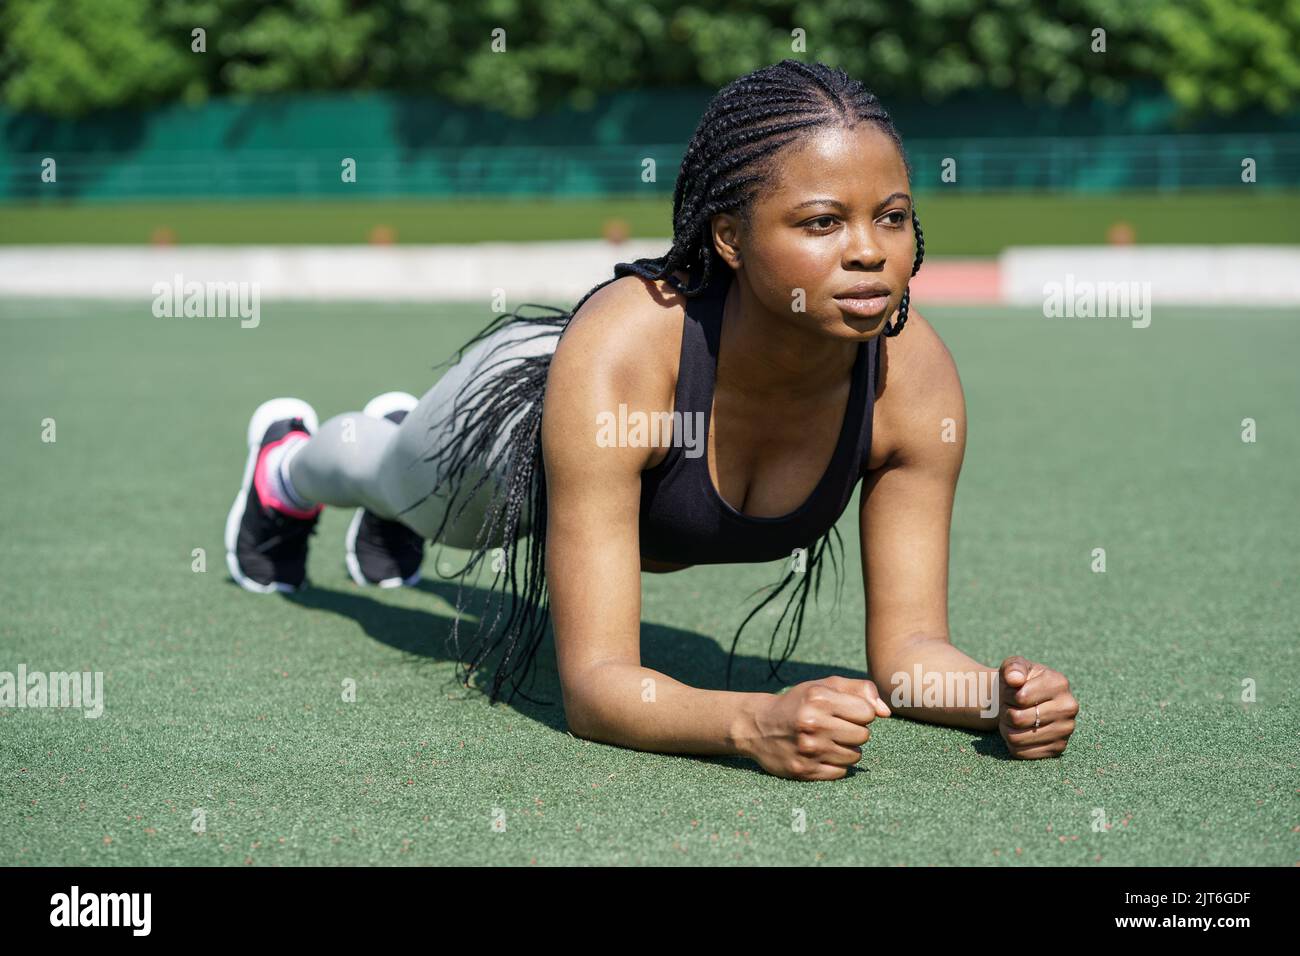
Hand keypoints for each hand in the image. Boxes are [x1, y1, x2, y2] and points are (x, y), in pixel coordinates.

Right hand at [742, 676, 890, 779]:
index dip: (860, 712)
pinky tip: (819, 753)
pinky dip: (835, 764)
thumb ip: (860, 690)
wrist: (758, 725)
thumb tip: (886, 713)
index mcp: (818, 699)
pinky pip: (841, 772)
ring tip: (826, 739)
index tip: (844, 711)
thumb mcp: (825, 686)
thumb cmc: (799, 703)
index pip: (867, 713)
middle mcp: (812, 724)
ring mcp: (808, 750)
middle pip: (863, 736)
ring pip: (854, 756)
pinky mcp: (804, 771)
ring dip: (845, 748)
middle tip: (834, 726)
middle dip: (853, 731)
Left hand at [998, 656, 1077, 758]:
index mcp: (1059, 683)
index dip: (1007, 695)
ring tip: (1013, 718)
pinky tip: (1020, 731)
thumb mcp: (1013, 666)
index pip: (1020, 697)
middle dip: (1006, 712)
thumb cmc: (1017, 682)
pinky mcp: (1058, 748)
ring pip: (1017, 738)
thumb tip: (1015, 679)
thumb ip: (1013, 668)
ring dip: (1007, 728)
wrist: (1022, 701)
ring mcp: (1066, 730)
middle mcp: (1068, 707)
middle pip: (1018, 719)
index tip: (1012, 692)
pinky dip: (1012, 743)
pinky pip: (1021, 753)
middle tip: (1011, 707)